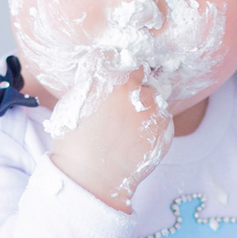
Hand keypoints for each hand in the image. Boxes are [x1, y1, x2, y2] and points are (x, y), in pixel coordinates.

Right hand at [48, 71, 173, 211]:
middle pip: (141, 76)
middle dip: (134, 87)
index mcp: (108, 77)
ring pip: (154, 98)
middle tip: (123, 107)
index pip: (119, 58)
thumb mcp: (72, 104)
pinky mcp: (164, 128)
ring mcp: (151, 108)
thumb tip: (103, 76)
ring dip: (146, 106)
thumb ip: (91, 83)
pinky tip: (137, 138)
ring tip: (130, 127)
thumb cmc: (75, 144)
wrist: (91, 179)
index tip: (116, 79)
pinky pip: (163, 118)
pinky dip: (154, 125)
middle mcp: (133, 88)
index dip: (117, 68)